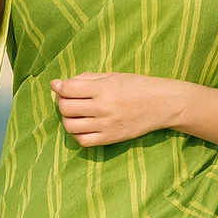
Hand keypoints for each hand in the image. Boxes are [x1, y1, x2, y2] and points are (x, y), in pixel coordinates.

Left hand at [50, 72, 182, 146]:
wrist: (161, 104)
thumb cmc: (136, 86)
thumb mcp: (112, 76)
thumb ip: (87, 78)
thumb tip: (61, 84)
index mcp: (103, 88)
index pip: (68, 89)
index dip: (57, 86)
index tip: (56, 85)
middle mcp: (103, 107)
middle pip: (66, 108)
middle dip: (61, 102)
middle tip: (67, 98)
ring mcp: (106, 125)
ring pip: (70, 126)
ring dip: (66, 119)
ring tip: (73, 113)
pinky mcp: (110, 139)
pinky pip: (83, 141)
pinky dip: (76, 134)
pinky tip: (81, 126)